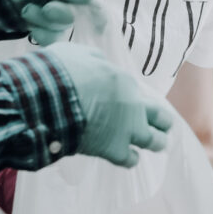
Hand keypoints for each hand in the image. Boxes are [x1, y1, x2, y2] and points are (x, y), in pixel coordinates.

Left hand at [1, 0, 98, 44]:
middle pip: (80, 11)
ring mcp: (55, 8)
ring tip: (27, 10)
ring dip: (46, 22)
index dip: (96, 5)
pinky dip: (42, 34)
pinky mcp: (44, 24)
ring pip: (65, 25)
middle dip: (62, 13)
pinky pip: (53, 36)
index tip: (97, 19)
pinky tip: (29, 26)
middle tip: (47, 9)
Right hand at [47, 42, 172, 166]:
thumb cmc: (60, 72)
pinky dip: (130, 158)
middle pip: (160, 116)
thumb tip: (100, 66)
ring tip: (158, 144)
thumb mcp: (80, 54)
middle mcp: (133, 106)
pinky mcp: (114, 149)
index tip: (130, 101)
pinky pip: (130, 159)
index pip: (138, 92)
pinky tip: (130, 158)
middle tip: (164, 125)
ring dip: (156, 142)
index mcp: (124, 81)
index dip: (134, 97)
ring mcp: (126, 129)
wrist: (48, 98)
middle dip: (162, 121)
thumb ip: (96, 62)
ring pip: (154, 140)